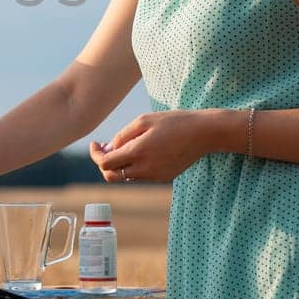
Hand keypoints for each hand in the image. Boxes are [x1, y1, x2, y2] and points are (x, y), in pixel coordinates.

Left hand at [89, 110, 208, 183]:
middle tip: (105, 148)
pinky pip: (141, 176)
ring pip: (126, 177)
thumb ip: (122, 135)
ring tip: (125, 146)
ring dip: (119, 165)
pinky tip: (141, 151)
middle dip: (104, 163)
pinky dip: (134, 167)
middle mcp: (145, 169)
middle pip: (112, 176)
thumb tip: (109, 148)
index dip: (95, 154)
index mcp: (138, 153)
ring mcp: (155, 176)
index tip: (95, 144)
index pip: (105, 163)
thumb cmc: (173, 122)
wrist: (203, 134)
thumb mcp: (144, 121)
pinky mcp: (163, 178)